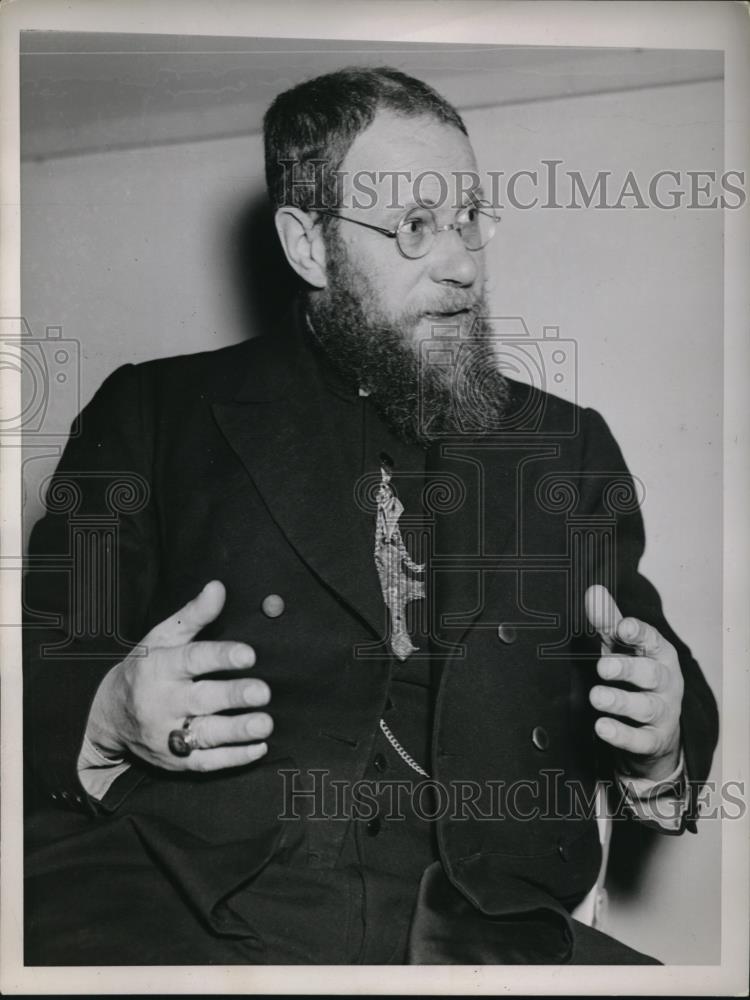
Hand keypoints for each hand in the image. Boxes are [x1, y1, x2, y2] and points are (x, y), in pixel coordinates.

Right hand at [86, 580, 271, 771]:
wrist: (110, 716)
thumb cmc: (146, 668)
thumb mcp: (163, 637)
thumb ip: (194, 615)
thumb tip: (219, 587)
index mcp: (160, 667)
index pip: (192, 660)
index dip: (221, 657)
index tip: (249, 654)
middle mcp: (162, 702)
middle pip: (201, 699)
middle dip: (232, 696)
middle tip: (263, 691)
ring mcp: (167, 734)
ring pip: (205, 735)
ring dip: (237, 731)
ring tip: (265, 724)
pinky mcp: (176, 760)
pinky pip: (206, 763)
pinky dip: (233, 758)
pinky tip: (258, 748)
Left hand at [584, 584, 683, 780]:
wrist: (657, 730)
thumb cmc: (637, 676)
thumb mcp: (622, 648)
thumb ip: (608, 622)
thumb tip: (593, 591)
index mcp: (658, 653)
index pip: (651, 640)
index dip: (638, 633)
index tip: (623, 627)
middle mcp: (665, 681)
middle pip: (650, 673)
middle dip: (628, 668)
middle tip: (603, 667)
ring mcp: (662, 712)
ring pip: (645, 706)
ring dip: (620, 701)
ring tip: (597, 697)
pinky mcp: (653, 740)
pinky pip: (640, 739)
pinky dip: (622, 735)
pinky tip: (603, 727)